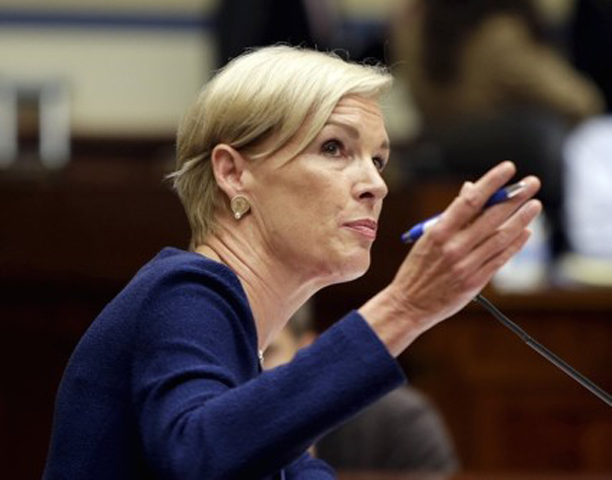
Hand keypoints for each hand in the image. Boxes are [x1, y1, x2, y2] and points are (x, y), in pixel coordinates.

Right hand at [360, 161, 541, 356]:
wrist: (409, 304)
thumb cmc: (417, 268)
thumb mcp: (427, 238)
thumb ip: (451, 215)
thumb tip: (470, 191)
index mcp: (438, 232)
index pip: (470, 201)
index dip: (491, 182)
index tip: (508, 168)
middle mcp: (454, 247)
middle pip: (491, 217)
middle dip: (514, 197)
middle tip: (532, 183)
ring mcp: (466, 265)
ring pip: (501, 237)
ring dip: (521, 219)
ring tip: (534, 204)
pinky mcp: (475, 282)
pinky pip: (500, 258)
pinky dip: (515, 244)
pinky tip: (526, 231)